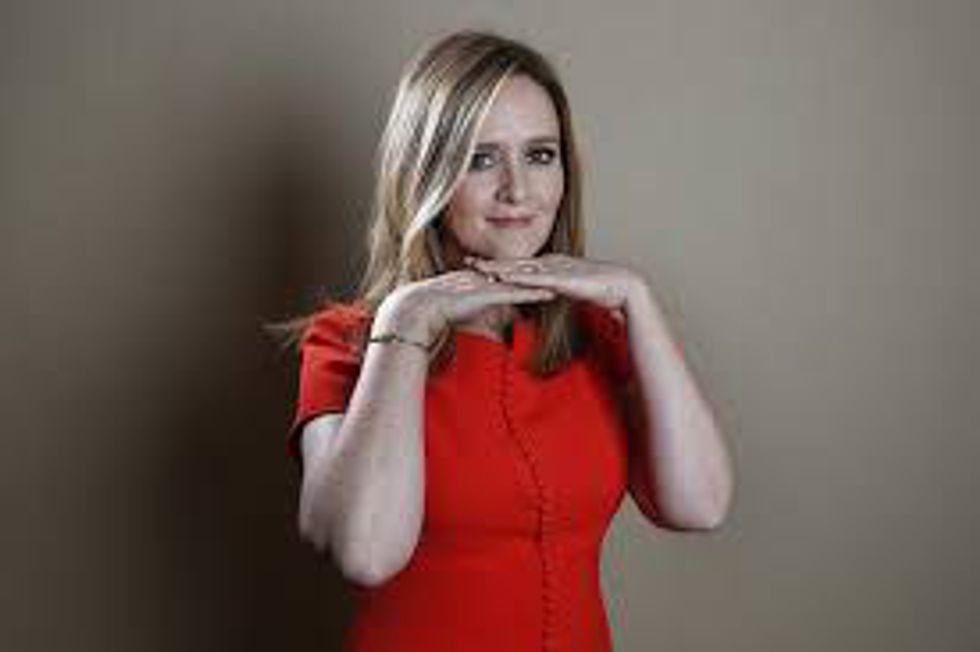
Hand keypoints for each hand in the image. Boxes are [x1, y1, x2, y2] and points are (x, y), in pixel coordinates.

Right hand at [375, 269, 556, 345]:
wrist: (421, 309)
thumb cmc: (442, 315)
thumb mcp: (473, 321)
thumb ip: (491, 327)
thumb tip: (506, 341)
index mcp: (488, 282)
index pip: (516, 279)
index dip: (536, 278)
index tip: (554, 279)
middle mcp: (491, 279)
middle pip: (525, 276)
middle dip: (547, 275)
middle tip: (569, 276)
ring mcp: (490, 285)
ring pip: (524, 282)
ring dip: (545, 283)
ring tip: (567, 283)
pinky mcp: (488, 293)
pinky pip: (515, 292)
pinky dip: (533, 293)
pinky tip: (549, 293)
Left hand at [462, 253, 639, 315]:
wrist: (623, 286)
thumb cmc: (601, 290)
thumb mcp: (572, 291)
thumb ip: (558, 292)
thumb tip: (548, 297)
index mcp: (552, 265)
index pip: (520, 265)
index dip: (499, 265)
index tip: (479, 267)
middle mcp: (551, 263)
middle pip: (514, 262)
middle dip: (490, 262)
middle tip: (466, 262)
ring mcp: (556, 268)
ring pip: (520, 267)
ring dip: (497, 267)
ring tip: (476, 268)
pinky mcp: (562, 277)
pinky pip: (534, 277)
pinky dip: (516, 276)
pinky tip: (502, 276)